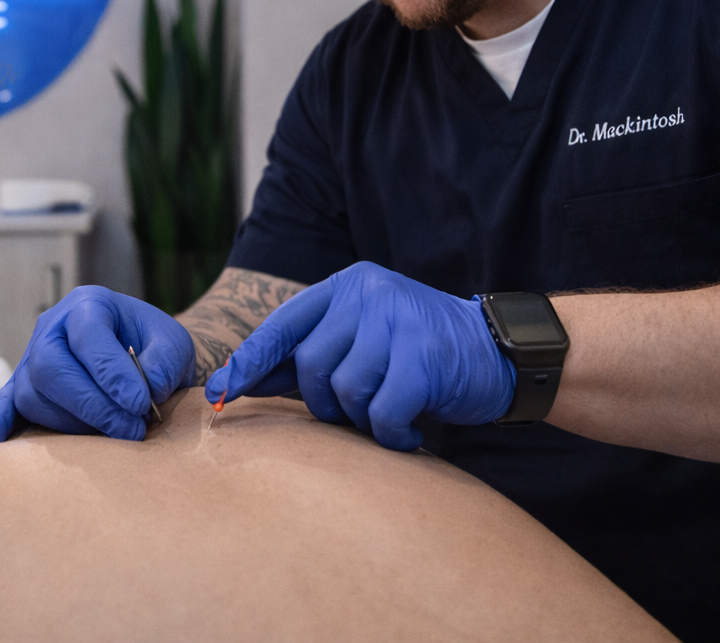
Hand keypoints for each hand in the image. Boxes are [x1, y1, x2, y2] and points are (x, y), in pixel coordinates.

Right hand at [0, 286, 194, 445]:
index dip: (112, 374)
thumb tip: (143, 391)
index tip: (140, 404)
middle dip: (92, 405)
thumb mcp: (173, 345)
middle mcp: (52, 327)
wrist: (144, 355)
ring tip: (115, 435)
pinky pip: (4, 404)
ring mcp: (32, 357)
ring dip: (73, 422)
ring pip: (33, 394)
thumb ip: (163, 363)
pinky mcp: (25, 387)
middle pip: (50, 367)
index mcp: (88, 305)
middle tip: (131, 429)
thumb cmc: (156, 348)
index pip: (88, 338)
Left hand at [204, 262, 514, 450]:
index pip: (283, 324)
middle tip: (355, 412)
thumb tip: (239, 381)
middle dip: (323, 402)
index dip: (249, 361)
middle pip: (311, 365)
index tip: (220, 392)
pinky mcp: (423, 357)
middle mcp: (369, 294)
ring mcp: (397, 322)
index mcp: (347, 286)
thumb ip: (312, 353)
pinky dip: (391, 433)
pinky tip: (409, 429)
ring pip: (345, 391)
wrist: (500, 352)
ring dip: (362, 418)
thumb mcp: (365, 338)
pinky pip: (382, 412)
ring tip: (390, 413)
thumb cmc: (421, 354)